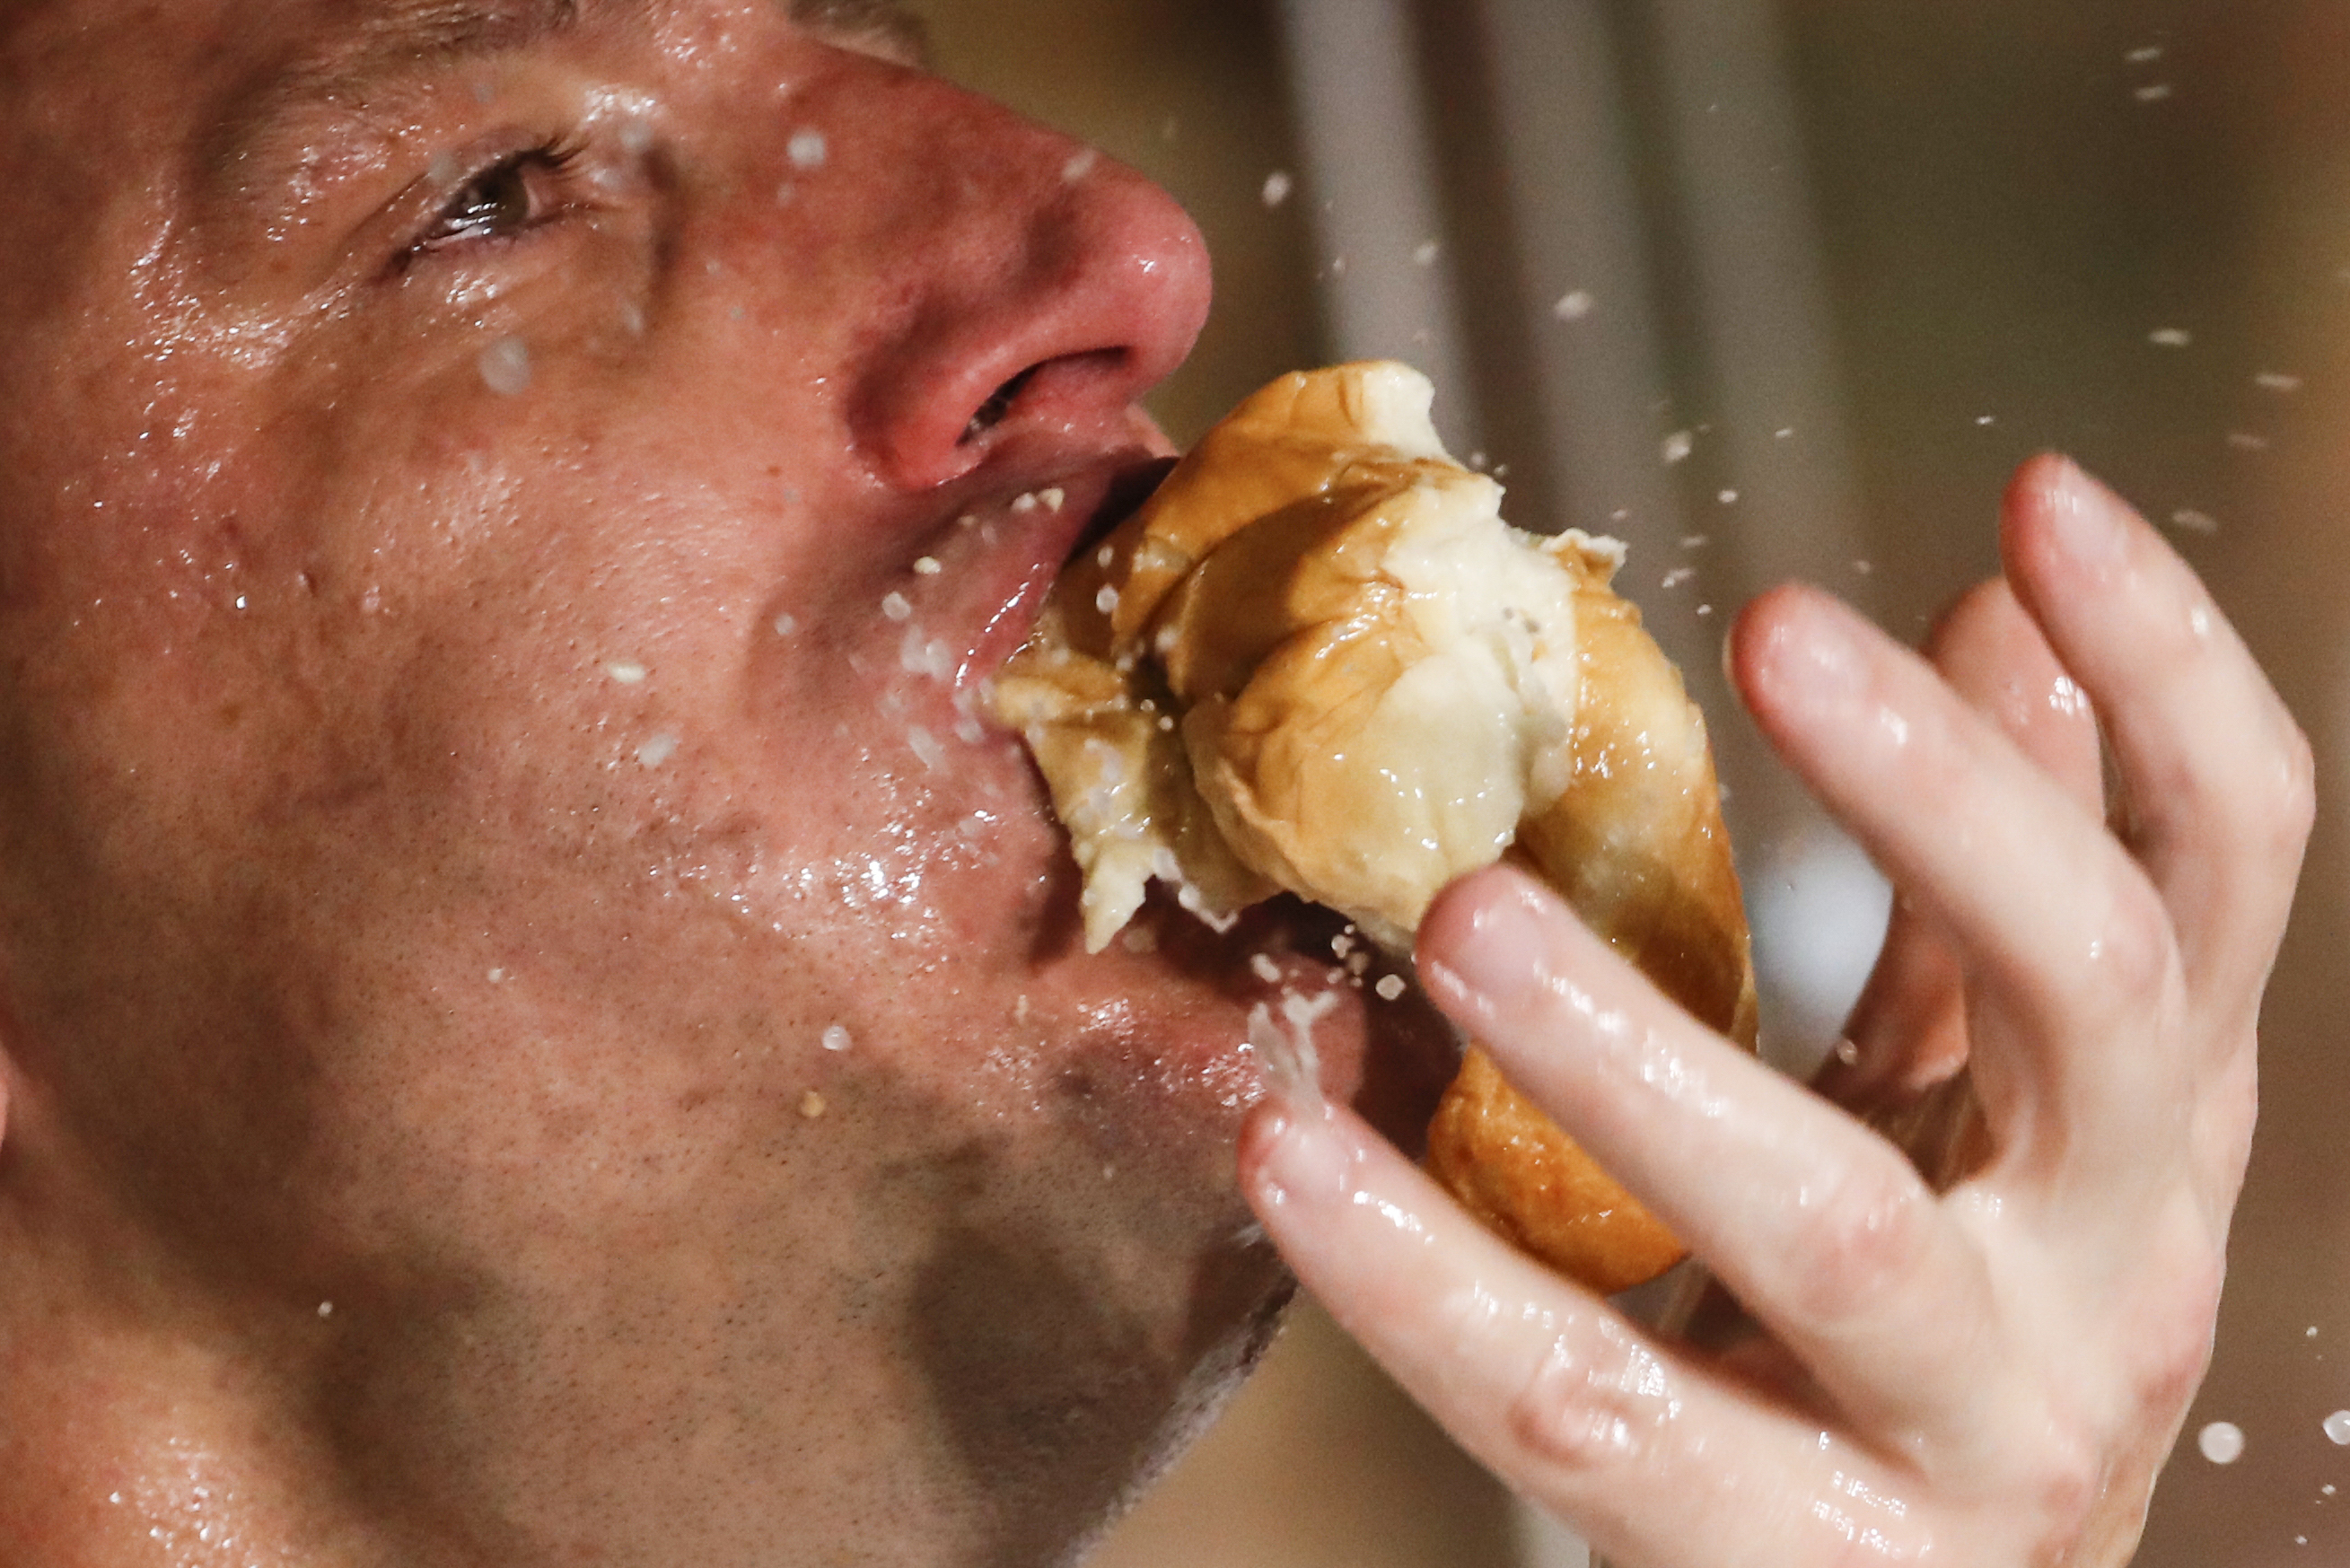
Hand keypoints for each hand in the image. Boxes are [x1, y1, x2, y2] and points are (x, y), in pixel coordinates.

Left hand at [1238, 455, 2311, 1565]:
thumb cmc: (1929, 1335)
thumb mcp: (1985, 1107)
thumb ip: (1985, 891)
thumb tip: (2000, 618)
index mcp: (2152, 1131)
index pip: (2234, 864)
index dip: (2168, 672)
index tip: (2038, 495)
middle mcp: (2118, 1277)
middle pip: (2104, 1006)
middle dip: (1953, 801)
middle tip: (1782, 625)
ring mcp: (1974, 1437)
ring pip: (1838, 1219)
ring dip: (1641, 1049)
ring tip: (1465, 917)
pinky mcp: (1792, 1564)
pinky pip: (1589, 1400)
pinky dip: (1425, 1276)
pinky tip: (1293, 1155)